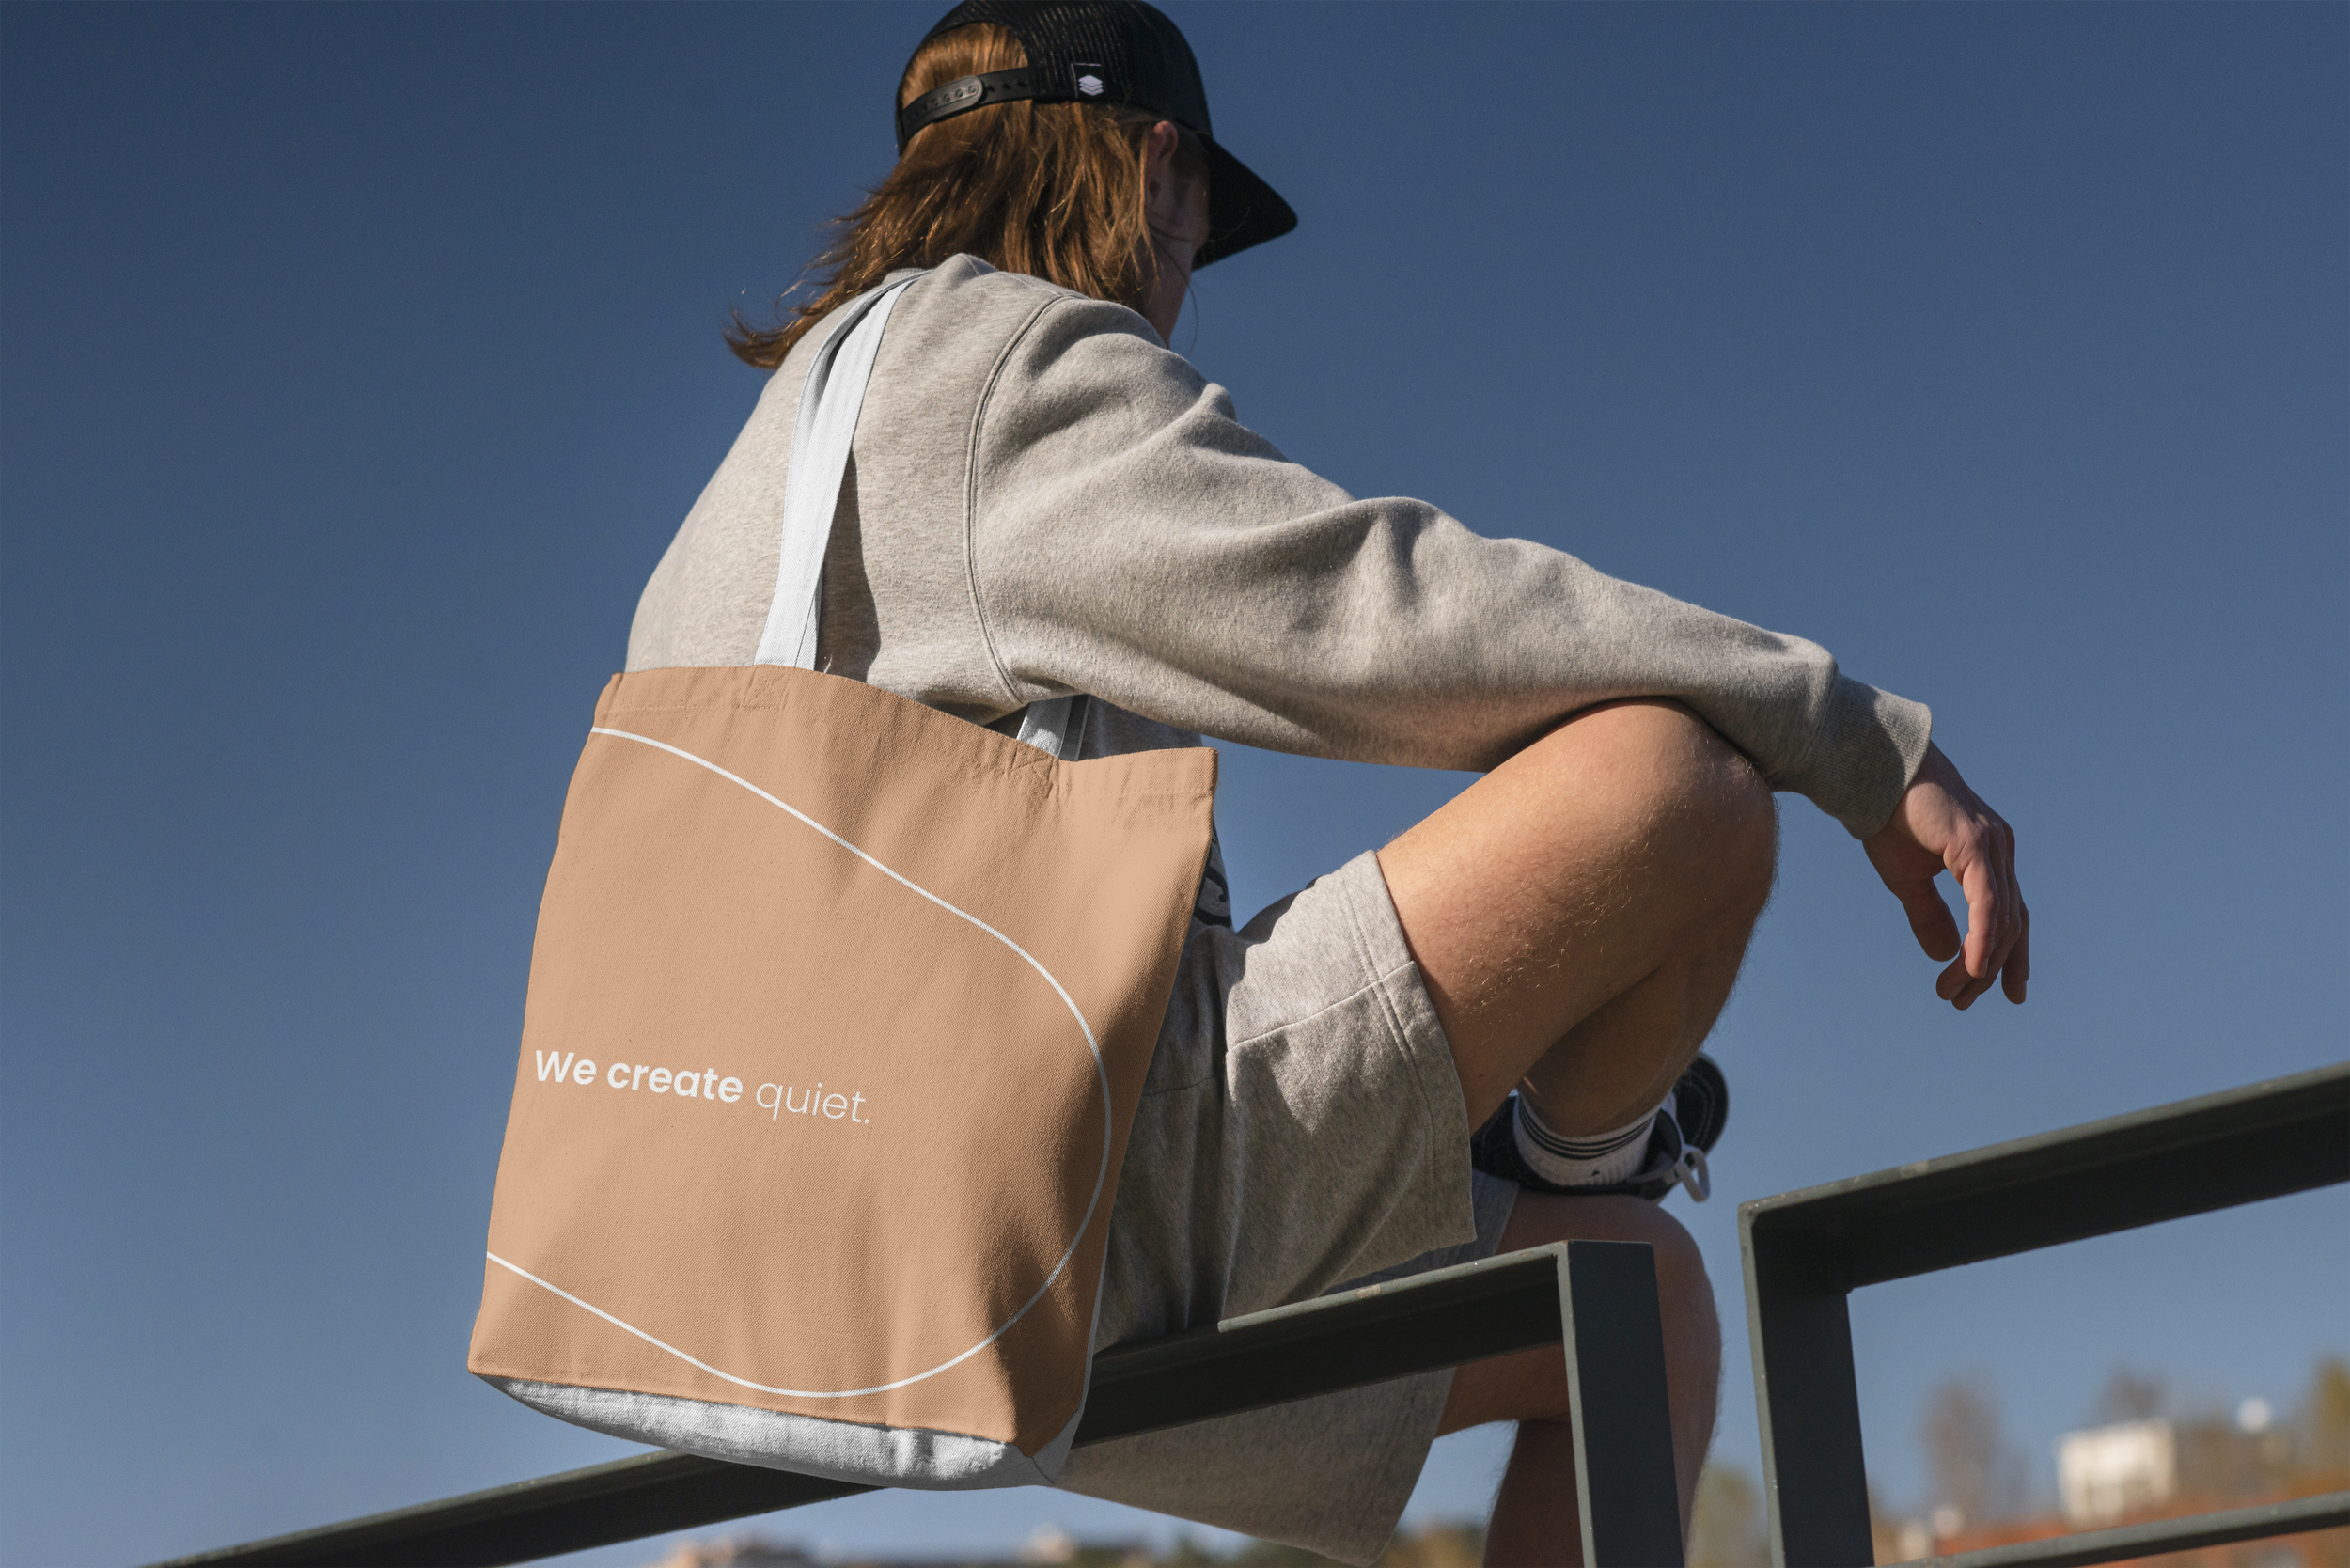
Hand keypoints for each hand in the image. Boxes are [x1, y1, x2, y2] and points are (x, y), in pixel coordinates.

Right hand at [1862, 743, 2029, 1007]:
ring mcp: (1993, 846)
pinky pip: (1987, 902)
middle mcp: (2000, 851)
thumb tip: (1945, 956)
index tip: (2005, 994)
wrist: (1872, 773)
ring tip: (1954, 991)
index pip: (2011, 916)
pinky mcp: (1976, 845)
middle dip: (1993, 969)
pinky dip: (1983, 937)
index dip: (2011, 957)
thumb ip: (1929, 916)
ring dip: (1980, 962)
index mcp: (1989, 857)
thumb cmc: (1888, 817)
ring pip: (2001, 919)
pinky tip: (1974, 965)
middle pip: (2012, 924)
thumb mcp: (1907, 879)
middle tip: (1963, 1000)